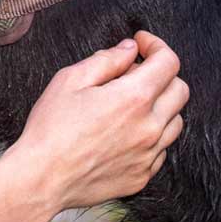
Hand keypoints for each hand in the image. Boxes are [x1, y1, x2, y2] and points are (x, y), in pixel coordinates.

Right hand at [5, 31, 187, 217]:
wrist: (42, 176)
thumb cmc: (50, 128)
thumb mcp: (69, 80)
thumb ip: (105, 60)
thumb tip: (128, 50)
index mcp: (133, 98)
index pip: (168, 63)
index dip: (156, 46)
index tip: (141, 44)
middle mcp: (150, 127)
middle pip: (180, 90)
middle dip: (161, 73)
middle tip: (131, 73)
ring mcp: (150, 154)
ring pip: (175, 121)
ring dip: (159, 105)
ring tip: (127, 104)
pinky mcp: (143, 175)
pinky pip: (161, 149)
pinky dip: (149, 134)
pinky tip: (122, 132)